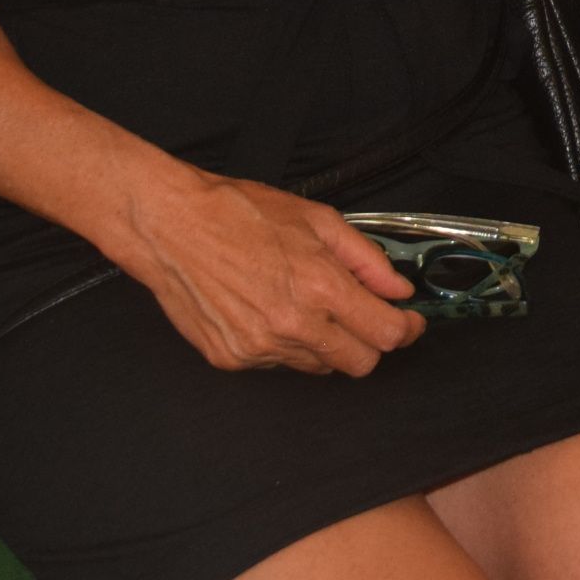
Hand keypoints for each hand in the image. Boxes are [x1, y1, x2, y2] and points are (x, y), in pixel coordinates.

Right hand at [118, 167, 424, 375]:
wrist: (170, 226)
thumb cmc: (238, 213)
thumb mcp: (317, 220)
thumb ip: (366, 260)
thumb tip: (398, 288)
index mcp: (319, 288)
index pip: (385, 334)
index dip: (406, 330)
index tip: (409, 321)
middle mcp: (292, 326)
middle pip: (359, 364)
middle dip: (370, 341)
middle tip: (364, 316)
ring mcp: (259, 348)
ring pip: (318, 366)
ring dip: (325, 343)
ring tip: (304, 303)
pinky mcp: (232, 359)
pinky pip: (277, 364)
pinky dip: (285, 344)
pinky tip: (269, 310)